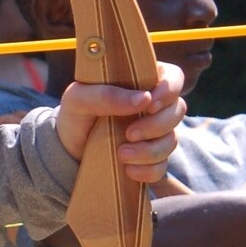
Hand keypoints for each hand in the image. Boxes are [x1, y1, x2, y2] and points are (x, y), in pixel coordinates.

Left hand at [56, 61, 186, 182]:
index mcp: (141, 82)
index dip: (169, 89)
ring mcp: (155, 133)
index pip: (173, 76)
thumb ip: (106, 95)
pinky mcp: (151, 158)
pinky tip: (128, 170)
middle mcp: (153, 106)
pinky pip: (162, 166)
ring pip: (171, 141)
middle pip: (178, 110)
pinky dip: (148, 170)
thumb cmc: (75, 114)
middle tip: (130, 133)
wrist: (67, 148)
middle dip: (156, 125)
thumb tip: (143, 99)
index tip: (149, 104)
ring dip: (149, 150)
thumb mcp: (78, 99)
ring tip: (122, 154)